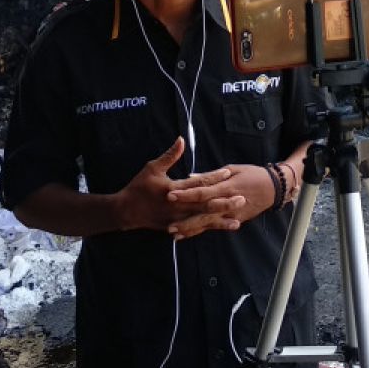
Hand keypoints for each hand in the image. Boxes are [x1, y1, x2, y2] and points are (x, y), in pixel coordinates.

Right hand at [112, 137, 240, 232]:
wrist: (126, 211)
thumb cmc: (139, 187)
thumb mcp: (153, 168)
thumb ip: (170, 155)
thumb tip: (182, 139)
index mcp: (173, 190)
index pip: (198, 183)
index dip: (213, 177)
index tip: (228, 172)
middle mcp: (178, 206)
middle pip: (205, 204)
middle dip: (224, 201)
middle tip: (242, 198)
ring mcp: (177, 218)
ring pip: (203, 220)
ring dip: (221, 219)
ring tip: (238, 219)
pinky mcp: (177, 227)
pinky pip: (196, 228)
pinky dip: (210, 228)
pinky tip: (222, 228)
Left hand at [165, 164, 277, 239]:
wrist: (273, 188)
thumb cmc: (252, 174)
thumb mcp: (233, 169)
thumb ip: (210, 175)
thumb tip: (190, 177)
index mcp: (226, 187)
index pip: (202, 192)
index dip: (186, 194)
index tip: (170, 195)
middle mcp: (227, 203)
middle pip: (203, 213)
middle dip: (186, 220)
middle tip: (169, 225)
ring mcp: (232, 214)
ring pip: (208, 224)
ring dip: (191, 230)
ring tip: (174, 234)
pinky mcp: (234, 220)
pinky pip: (215, 227)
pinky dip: (201, 231)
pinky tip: (187, 235)